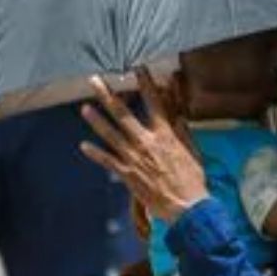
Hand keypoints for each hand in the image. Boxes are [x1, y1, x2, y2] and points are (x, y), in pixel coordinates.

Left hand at [81, 70, 207, 222]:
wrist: (186, 207)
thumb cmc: (192, 180)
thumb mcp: (192, 152)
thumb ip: (182, 132)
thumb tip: (178, 116)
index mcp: (164, 135)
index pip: (153, 102)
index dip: (145, 83)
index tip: (137, 68)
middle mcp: (146, 142)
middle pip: (122, 113)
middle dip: (107, 95)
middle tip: (94, 81)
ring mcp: (133, 157)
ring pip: (110, 134)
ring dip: (96, 120)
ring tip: (84, 108)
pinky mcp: (127, 174)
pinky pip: (107, 161)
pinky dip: (95, 153)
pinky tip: (83, 146)